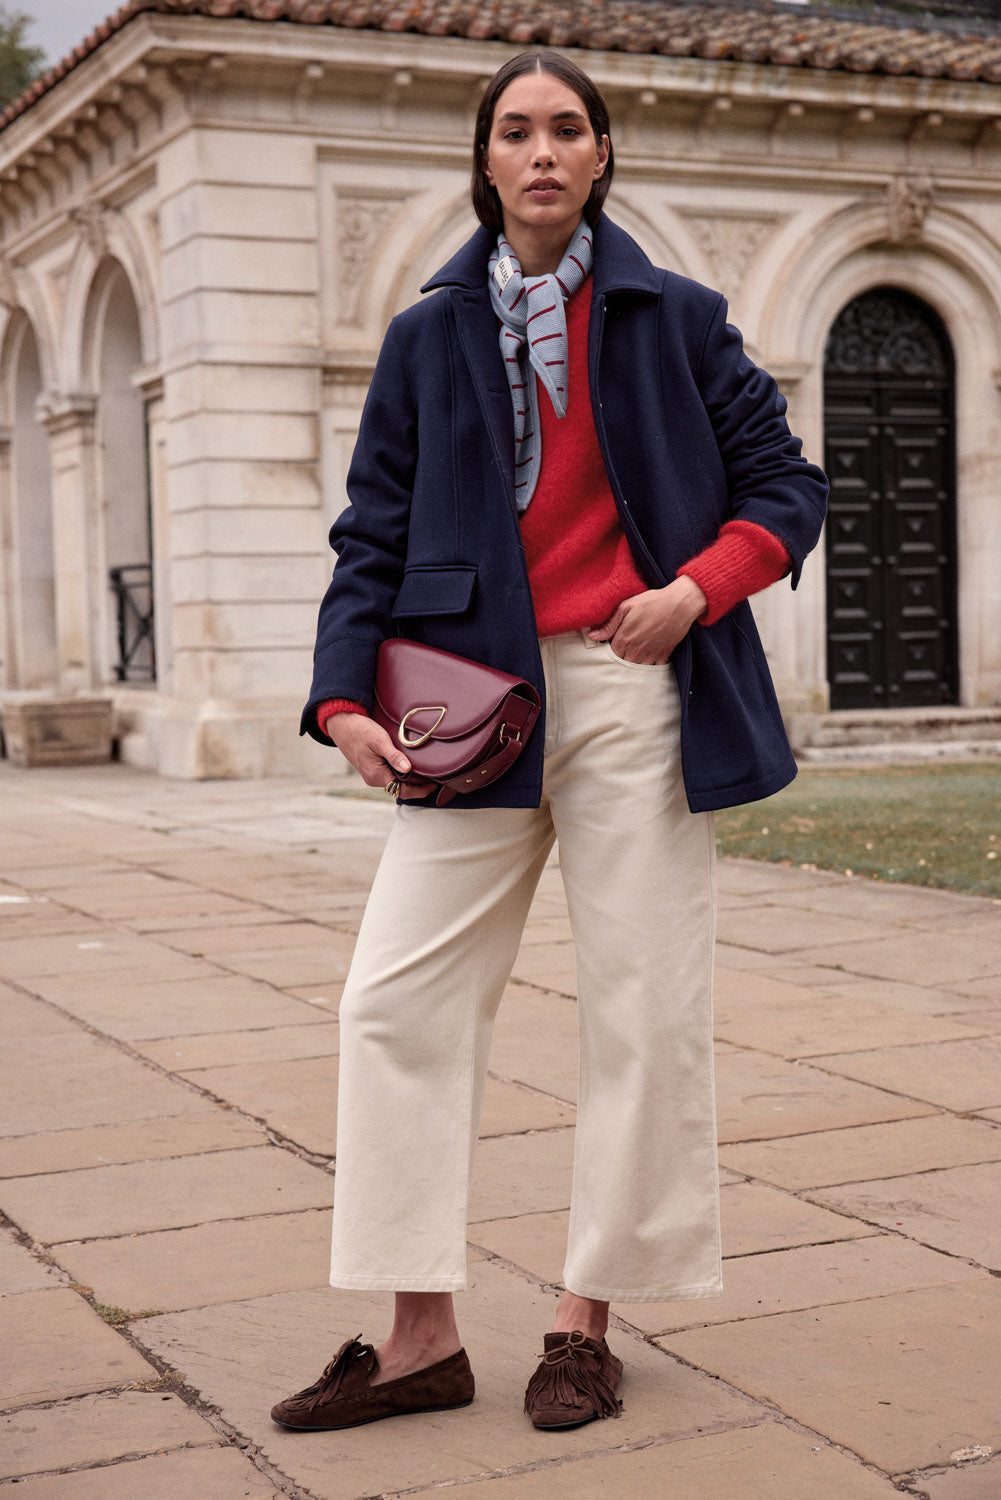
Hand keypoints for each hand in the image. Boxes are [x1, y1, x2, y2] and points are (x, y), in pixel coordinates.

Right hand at [325, 714, 435, 800]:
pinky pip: (389, 774)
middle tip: (435, 777)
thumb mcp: (379, 741)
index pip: (402, 791)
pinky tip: (409, 765)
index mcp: (376, 775)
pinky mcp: (371, 767)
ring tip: (425, 770)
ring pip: (395, 781)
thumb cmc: (359, 730)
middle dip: (417, 785)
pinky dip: (401, 772)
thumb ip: (394, 756)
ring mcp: (371, 774)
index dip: (420, 791)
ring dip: (409, 778)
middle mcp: (373, 778)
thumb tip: (407, 769)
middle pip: (400, 788)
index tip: (434, 786)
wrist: (342, 724)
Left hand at [587, 576, 707, 663]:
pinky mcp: (663, 656)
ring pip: (636, 669)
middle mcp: (636, 652)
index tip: (611, 644)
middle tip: (624, 648)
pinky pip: (653, 669)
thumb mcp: (626, 607)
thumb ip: (609, 624)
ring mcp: (650, 656)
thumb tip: (592, 636)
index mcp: (624, 640)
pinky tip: (647, 657)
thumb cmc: (652, 602)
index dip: (609, 651)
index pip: (609, 655)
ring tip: (634, 653)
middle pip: (621, 664)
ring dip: (633, 664)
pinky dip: (649, 666)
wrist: (680, 604)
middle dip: (620, 659)